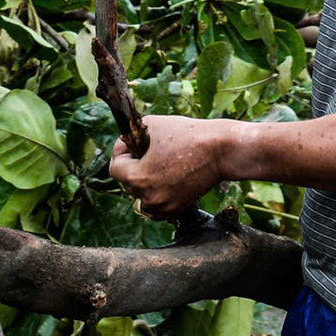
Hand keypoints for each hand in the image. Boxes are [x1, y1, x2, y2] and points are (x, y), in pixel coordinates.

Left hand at [109, 115, 236, 218]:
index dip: (122, 152)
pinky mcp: (176, 210)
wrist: (220, 151)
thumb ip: (130, 136)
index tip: (133, 144)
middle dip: (134, 166)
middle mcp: (148, 198)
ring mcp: (163, 207)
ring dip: (144, 181)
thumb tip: (124, 146)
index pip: (115, 168)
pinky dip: (156, 193)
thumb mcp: (151, 125)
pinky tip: (167, 176)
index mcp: (138, 178)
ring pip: (140, 196)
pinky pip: (155, 205)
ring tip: (159, 164)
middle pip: (127, 183)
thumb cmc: (187, 135)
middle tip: (149, 151)